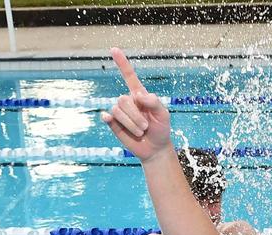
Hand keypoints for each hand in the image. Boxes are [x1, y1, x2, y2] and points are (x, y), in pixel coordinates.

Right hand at [100, 48, 172, 162]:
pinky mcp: (114, 124)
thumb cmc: (161, 129)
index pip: (129, 76)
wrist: (156, 148)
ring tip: (141, 131)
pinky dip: (108, 119)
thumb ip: (154, 102)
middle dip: (135, 115)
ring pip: (117, 110)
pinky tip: (108, 119)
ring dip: (131, 123)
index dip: (122, 63)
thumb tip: (138, 95)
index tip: (113, 49)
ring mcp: (120, 113)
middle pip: (123, 99)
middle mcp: (128, 102)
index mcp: (140, 95)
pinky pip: (108, 117)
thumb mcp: (164, 114)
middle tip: (146, 126)